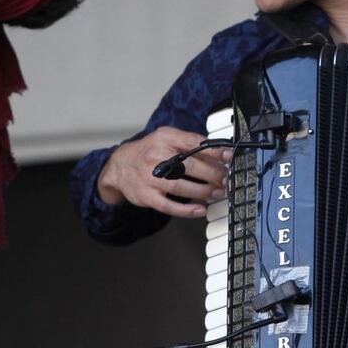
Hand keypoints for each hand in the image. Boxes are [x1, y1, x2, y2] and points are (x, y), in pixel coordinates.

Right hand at [97, 127, 231, 217]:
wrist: (119, 167)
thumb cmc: (148, 152)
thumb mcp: (166, 138)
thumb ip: (189, 142)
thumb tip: (218, 152)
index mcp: (164, 139)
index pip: (192, 142)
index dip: (213, 150)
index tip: (229, 155)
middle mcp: (156, 156)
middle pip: (190, 166)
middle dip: (212, 174)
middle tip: (225, 178)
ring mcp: (150, 178)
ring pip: (181, 187)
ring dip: (204, 191)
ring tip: (218, 192)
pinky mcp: (147, 196)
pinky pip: (169, 206)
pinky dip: (186, 210)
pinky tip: (200, 210)